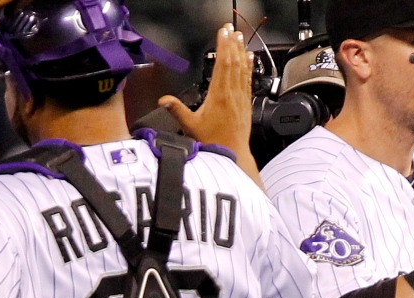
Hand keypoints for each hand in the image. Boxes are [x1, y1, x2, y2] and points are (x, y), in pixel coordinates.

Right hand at [159, 24, 252, 152]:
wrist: (232, 153)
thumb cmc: (212, 142)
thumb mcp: (190, 126)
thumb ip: (176, 110)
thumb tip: (163, 100)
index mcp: (218, 95)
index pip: (222, 64)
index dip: (223, 46)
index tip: (222, 33)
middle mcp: (232, 93)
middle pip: (233, 62)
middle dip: (231, 44)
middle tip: (230, 29)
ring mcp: (240, 97)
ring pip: (242, 68)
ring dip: (240, 51)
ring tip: (239, 37)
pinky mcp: (245, 103)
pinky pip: (248, 79)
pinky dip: (248, 66)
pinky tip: (249, 58)